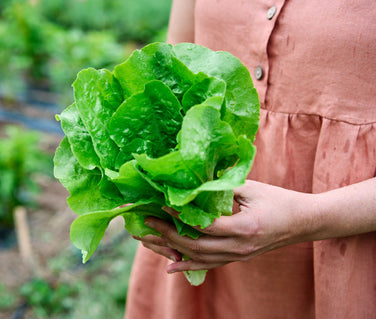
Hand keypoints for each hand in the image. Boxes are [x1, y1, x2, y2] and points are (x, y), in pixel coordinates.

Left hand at [134, 180, 318, 272]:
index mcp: (245, 228)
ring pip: (200, 258)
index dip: (182, 217)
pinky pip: (209, 265)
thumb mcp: (252, 188)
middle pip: (197, 246)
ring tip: (151, 241)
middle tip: (148, 225)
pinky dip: (188, 266)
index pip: (206, 226)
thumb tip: (193, 183)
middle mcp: (240, 248)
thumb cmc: (279, 200)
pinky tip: (170, 268)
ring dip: (173, 251)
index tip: (162, 206)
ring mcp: (239, 256)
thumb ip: (223, 188)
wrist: (303, 222)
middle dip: (168, 236)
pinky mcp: (238, 258)